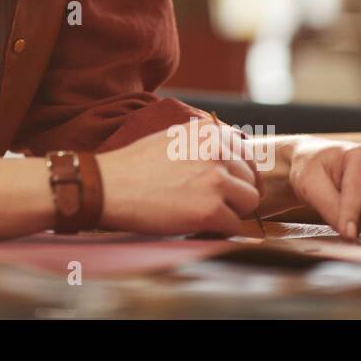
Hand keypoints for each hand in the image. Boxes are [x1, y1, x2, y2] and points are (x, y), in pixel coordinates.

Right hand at [98, 120, 263, 236]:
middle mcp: (217, 150)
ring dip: (230, 211)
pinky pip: (233, 226)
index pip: (247, 154)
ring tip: (202, 212)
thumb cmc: (136, 165)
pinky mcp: (211, 210)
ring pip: (249, 202)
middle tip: (209, 202)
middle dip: (234, 194)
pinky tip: (195, 225)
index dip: (238, 174)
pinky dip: (217, 230)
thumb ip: (204, 143)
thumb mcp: (174, 138)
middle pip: (251, 180)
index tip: (227, 185)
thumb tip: (232, 158)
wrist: (109, 186)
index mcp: (209, 130)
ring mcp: (216, 180)